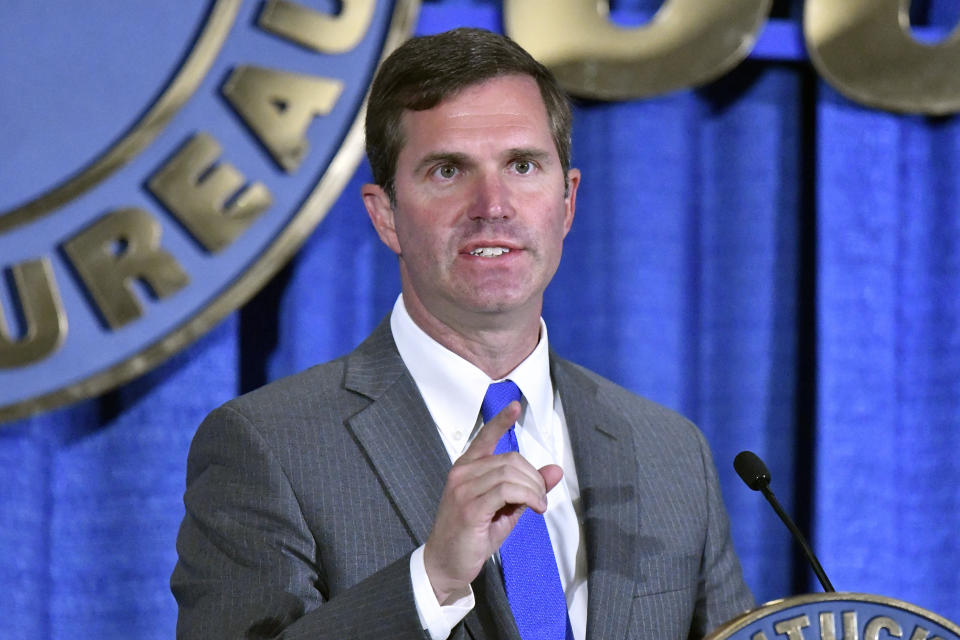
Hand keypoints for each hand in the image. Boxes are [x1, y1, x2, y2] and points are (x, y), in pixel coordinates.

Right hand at [423, 401, 563, 603]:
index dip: (500, 421)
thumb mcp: (505, 508)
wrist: (446, 563)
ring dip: (533, 489)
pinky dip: (527, 496)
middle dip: (534, 477)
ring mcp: (463, 489)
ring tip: (539, 506)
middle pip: (510, 459)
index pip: (484, 437)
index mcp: (466, 468)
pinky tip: (535, 508)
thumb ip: (527, 487)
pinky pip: (506, 491)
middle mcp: (462, 473)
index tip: (515, 406)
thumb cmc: (472, 535)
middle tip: (541, 498)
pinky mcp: (469, 508)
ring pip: (510, 474)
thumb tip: (555, 470)